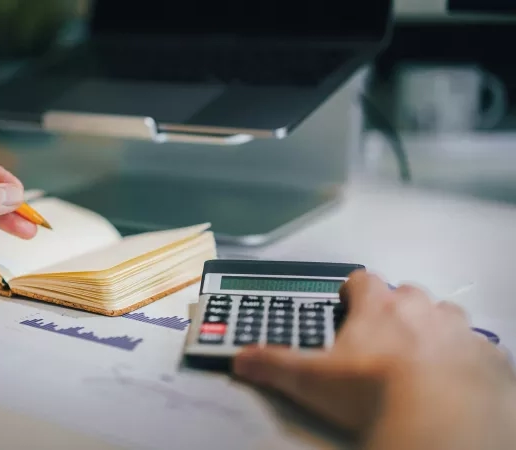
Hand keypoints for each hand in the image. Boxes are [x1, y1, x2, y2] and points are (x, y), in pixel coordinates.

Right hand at [232, 270, 515, 434]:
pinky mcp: (487, 358)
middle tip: (381, 338)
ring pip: (445, 316)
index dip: (353, 291)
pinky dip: (466, 359)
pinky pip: (478, 349)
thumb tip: (240, 359)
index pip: (362, 280)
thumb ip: (274, 364)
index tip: (347, 304)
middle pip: (406, 294)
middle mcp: (421, 309)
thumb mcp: (312, 380)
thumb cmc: (375, 390)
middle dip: (395, 309)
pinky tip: (453, 379)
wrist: (440, 417)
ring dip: (434, 329)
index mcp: (379, 307)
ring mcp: (458, 331)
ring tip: (420, 357)